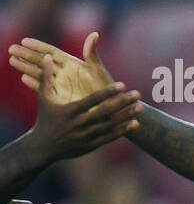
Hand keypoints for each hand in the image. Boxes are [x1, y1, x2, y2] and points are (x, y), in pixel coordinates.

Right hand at [10, 32, 116, 103]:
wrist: (110, 108)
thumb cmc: (106, 87)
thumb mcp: (98, 71)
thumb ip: (92, 54)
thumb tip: (94, 33)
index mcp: (73, 64)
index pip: (53, 52)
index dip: (39, 46)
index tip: (24, 40)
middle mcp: (65, 73)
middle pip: (43, 61)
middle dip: (27, 55)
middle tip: (10, 49)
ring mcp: (62, 85)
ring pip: (40, 73)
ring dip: (26, 67)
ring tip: (11, 61)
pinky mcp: (61, 97)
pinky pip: (45, 89)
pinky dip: (34, 84)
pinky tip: (24, 79)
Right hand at [21, 52, 141, 161]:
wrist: (44, 146)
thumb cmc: (45, 118)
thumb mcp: (44, 98)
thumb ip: (46, 77)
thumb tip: (48, 56)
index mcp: (69, 111)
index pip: (92, 100)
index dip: (107, 93)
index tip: (122, 85)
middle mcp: (79, 124)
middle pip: (105, 112)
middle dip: (122, 103)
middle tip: (137, 94)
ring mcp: (86, 136)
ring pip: (110, 125)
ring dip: (126, 116)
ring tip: (141, 107)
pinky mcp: (91, 145)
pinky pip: (109, 137)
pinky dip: (123, 131)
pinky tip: (135, 124)